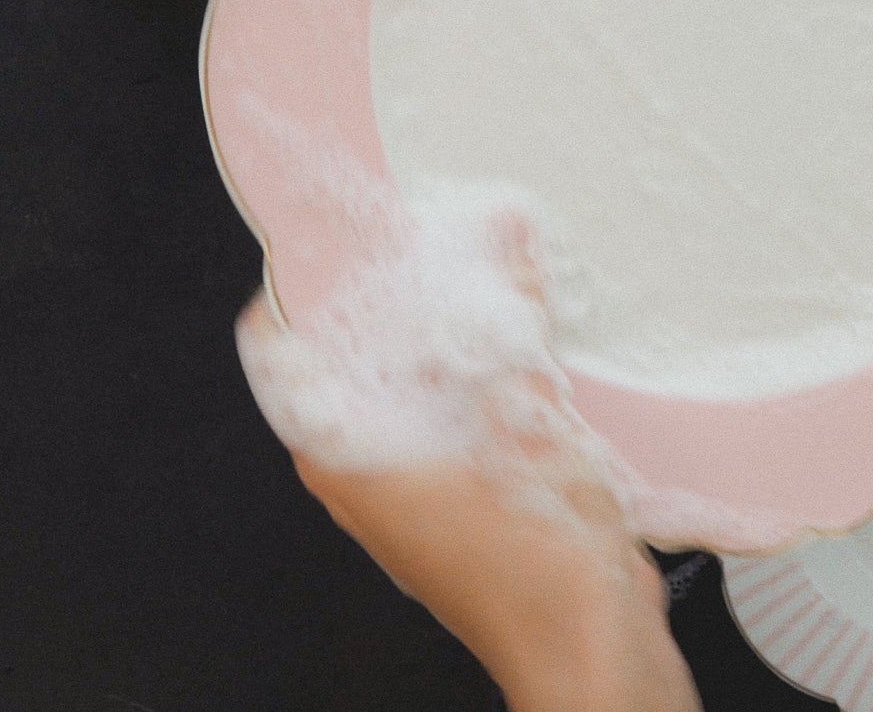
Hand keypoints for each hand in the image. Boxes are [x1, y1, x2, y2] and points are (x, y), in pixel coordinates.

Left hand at [236, 202, 699, 711]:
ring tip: (487, 279)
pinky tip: (530, 350)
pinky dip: (477, 377)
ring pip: (403, 389)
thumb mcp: (524, 408)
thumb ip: (508, 310)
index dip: (308, 274)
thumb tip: (500, 228)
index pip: (281, 343)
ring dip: (441, 334)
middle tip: (434, 233)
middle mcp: (359, 477)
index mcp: (339, 454)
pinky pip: (450, 418)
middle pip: (345, 360)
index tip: (348, 222)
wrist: (591, 650)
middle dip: (388, 293)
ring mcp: (410, 496)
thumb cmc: (538, 561)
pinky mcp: (462, 506)